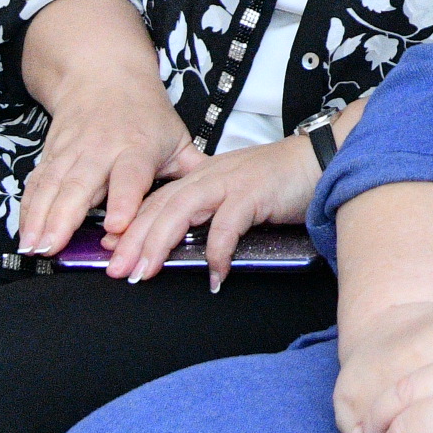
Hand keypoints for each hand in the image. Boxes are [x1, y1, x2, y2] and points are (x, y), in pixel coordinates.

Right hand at [13, 64, 193, 258]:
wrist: (102, 74)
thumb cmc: (145, 113)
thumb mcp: (176, 136)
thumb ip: (194, 170)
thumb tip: (225, 197)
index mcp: (137, 147)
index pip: (130, 175)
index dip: (123, 200)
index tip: (117, 225)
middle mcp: (100, 149)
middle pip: (81, 184)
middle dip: (66, 217)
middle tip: (55, 247)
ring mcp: (72, 152)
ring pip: (53, 186)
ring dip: (40, 218)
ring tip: (33, 248)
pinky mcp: (51, 155)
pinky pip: (37, 184)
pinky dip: (28, 209)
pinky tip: (24, 233)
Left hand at [100, 134, 322, 288]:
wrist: (324, 158)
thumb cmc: (284, 180)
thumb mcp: (237, 193)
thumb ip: (211, 213)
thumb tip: (185, 247)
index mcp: (202, 175)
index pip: (156, 201)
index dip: (130, 227)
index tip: (108, 252)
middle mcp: (209, 175)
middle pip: (159, 207)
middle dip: (132, 241)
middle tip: (117, 271)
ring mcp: (230, 182)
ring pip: (180, 212)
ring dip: (158, 244)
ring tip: (145, 273)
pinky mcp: (253, 193)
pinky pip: (226, 227)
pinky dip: (216, 252)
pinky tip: (214, 275)